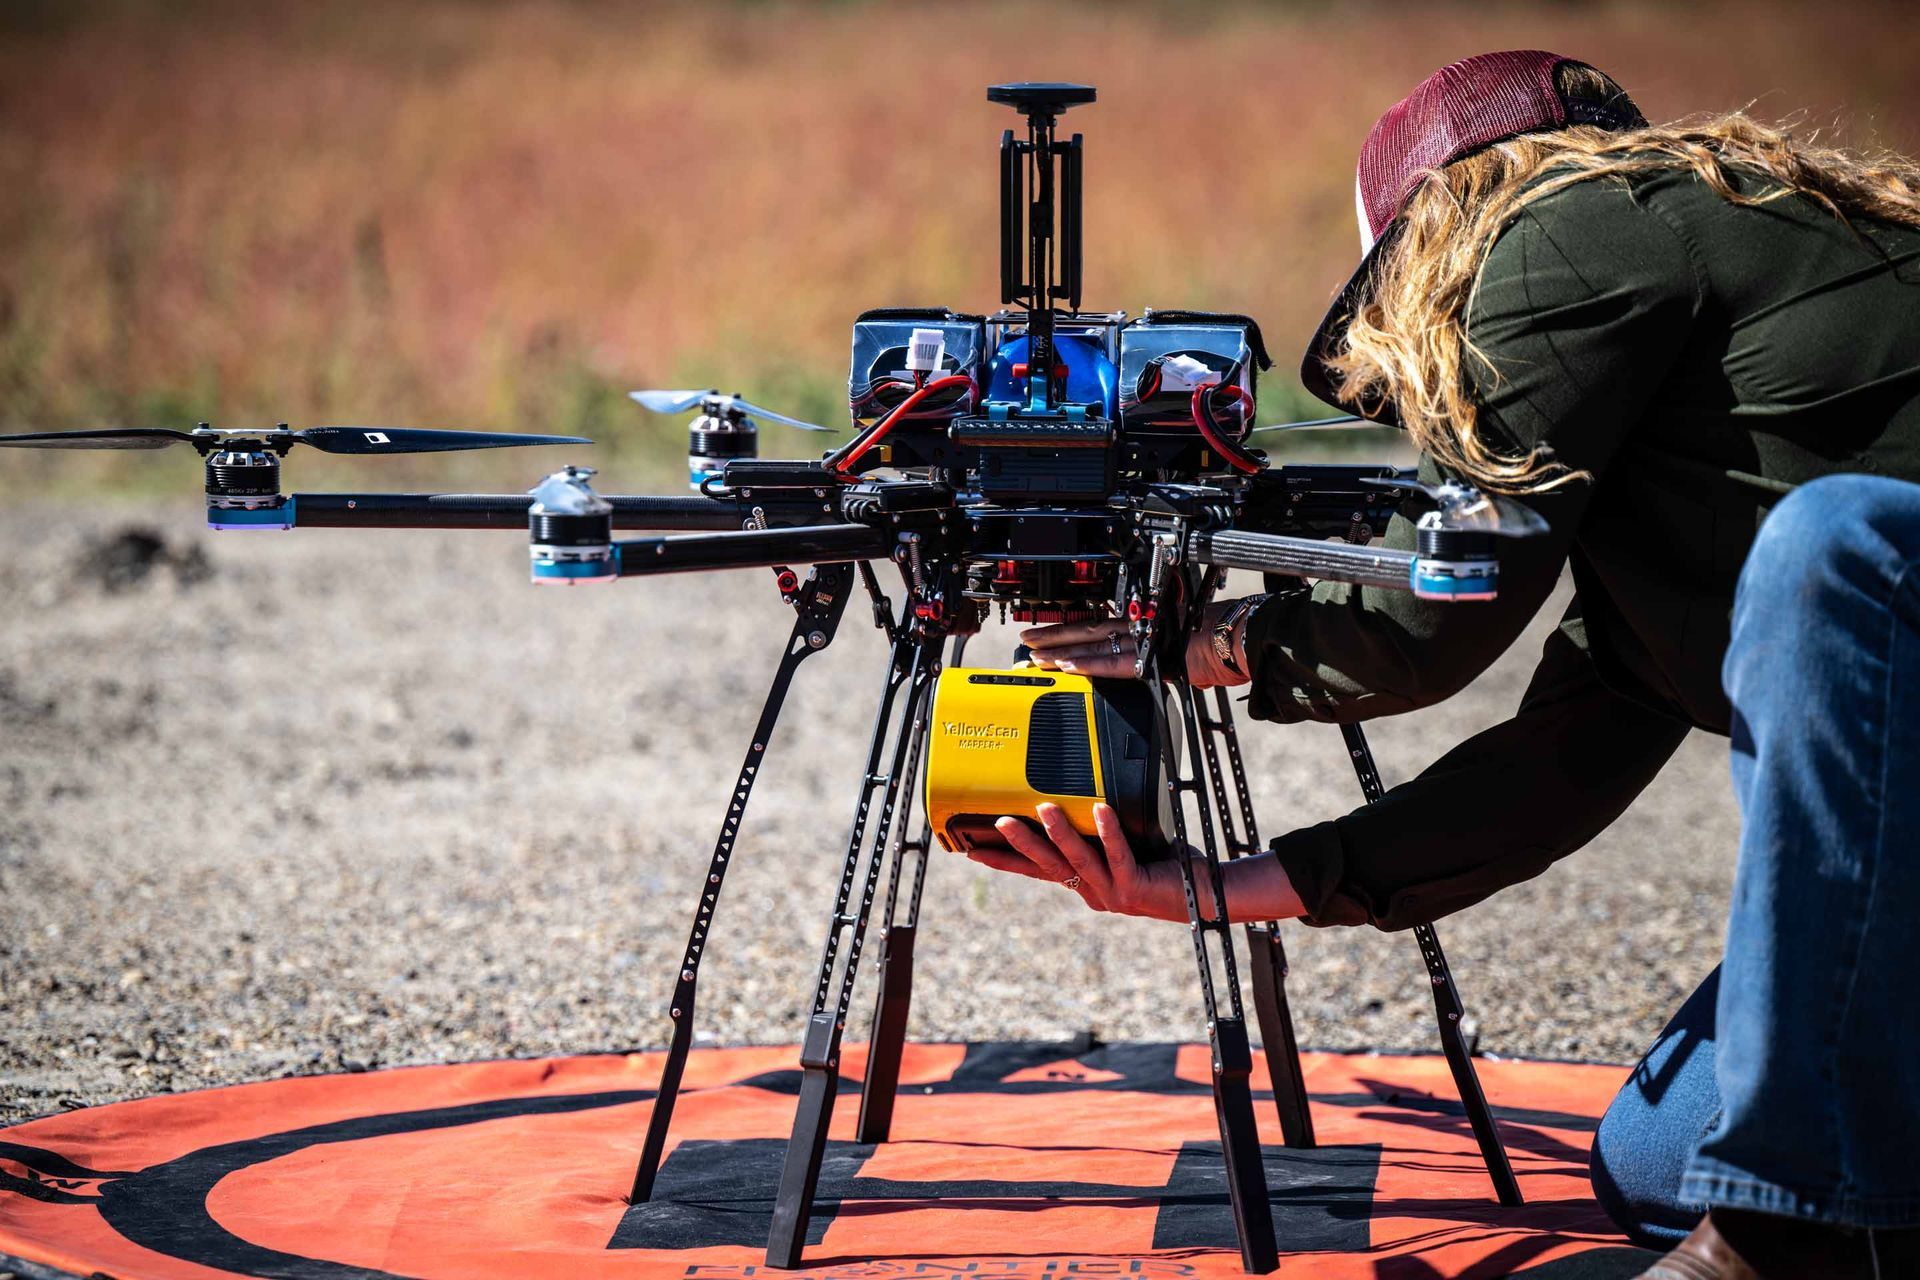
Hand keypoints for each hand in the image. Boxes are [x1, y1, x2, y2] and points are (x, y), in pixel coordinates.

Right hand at [964, 802, 1210, 922]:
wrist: (1205, 895)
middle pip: (1049, 867)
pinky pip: (1119, 854)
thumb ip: (1101, 833)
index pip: (1037, 872)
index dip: (1005, 861)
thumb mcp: (1126, 848)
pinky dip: (1108, 831)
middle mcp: (1094, 892)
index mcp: (1086, 884)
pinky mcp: (1136, 888)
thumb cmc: (1168, 867)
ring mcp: (1113, 893)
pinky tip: (1100, 810)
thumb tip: (1082, 793)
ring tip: (1043, 808)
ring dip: (1058, 834)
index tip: (973, 849)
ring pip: (1078, 860)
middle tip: (996, 823)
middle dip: (1020, 844)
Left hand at [1020, 600, 1251, 686]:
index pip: (1101, 628)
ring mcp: (1143, 640)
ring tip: (1036, 656)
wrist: (1242, 640)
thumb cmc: (1222, 643)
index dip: (1073, 632)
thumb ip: (1161, 657)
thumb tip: (1156, 666)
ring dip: (1061, 651)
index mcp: (1147, 625)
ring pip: (1092, 644)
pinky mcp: (1149, 657)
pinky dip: (1088, 665)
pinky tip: (1065, 666)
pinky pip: (1112, 663)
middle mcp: (1140, 628)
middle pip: (1088, 631)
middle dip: (1055, 637)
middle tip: (1028, 641)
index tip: (1051, 636)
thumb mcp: (1183, 648)